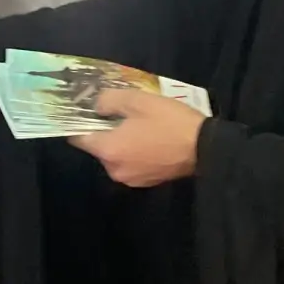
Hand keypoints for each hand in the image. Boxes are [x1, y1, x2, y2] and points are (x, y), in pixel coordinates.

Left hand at [70, 88, 206, 187]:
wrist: (204, 147)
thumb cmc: (169, 122)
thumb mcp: (137, 101)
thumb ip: (108, 101)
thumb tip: (96, 107)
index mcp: (108, 150)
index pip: (78, 139)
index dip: (80, 124)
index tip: (87, 112)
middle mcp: (114, 170)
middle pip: (99, 148)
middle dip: (106, 132)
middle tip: (122, 115)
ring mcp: (130, 179)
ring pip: (116, 156)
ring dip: (121, 143)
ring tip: (139, 126)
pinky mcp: (146, 183)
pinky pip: (131, 164)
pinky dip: (134, 153)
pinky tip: (149, 140)